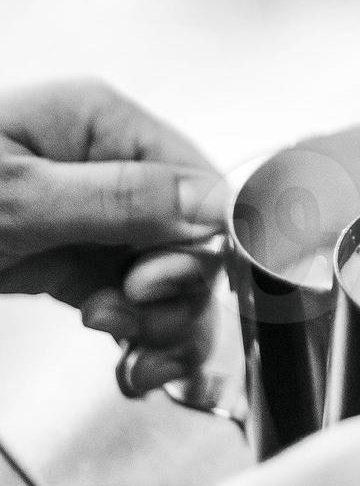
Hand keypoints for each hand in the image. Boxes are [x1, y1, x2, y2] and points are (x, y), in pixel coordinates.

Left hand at [0, 79, 226, 393]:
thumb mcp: (14, 200)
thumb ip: (119, 200)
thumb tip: (214, 203)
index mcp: (98, 122)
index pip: (196, 177)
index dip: (199, 241)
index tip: (156, 287)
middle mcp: (104, 164)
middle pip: (192, 235)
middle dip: (179, 295)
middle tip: (130, 330)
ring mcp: (89, 215)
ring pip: (171, 276)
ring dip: (165, 327)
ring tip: (128, 360)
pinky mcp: (68, 259)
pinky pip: (132, 299)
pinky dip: (142, 337)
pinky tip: (128, 364)